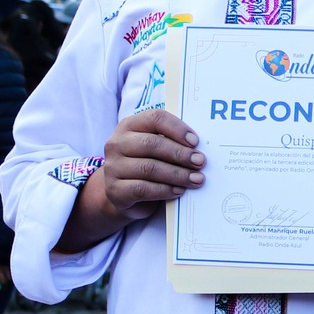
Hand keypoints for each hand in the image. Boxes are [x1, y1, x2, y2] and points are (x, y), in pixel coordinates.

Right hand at [94, 108, 206, 223]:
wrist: (124, 195)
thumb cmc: (147, 164)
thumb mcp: (156, 149)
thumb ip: (171, 142)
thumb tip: (198, 147)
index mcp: (129, 125)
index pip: (154, 118)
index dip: (176, 128)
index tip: (196, 141)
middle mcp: (117, 144)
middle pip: (151, 144)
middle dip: (180, 153)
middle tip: (200, 161)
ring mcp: (113, 167)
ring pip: (149, 168)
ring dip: (177, 174)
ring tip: (196, 179)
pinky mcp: (115, 190)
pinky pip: (143, 189)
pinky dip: (164, 190)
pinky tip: (179, 190)